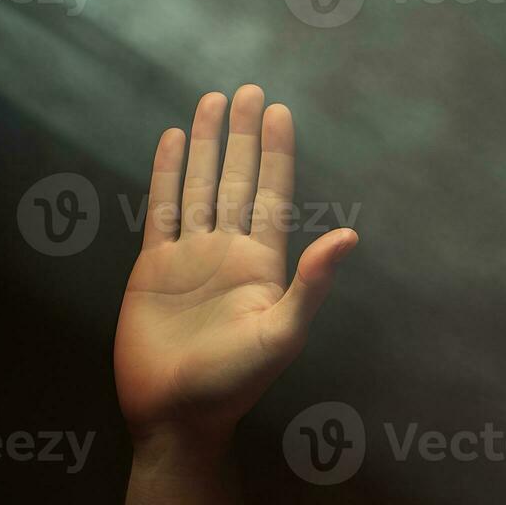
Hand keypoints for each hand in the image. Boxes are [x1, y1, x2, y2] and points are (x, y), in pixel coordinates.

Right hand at [114, 84, 356, 449]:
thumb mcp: (281, 334)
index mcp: (263, 265)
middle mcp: (229, 253)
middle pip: (237, 180)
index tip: (280, 111)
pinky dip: (168, 174)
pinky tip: (175, 141)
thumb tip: (350, 238)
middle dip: (244, 137)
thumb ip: (312, 284)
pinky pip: (163, 209)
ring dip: (208, 146)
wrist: (176, 415)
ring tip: (213, 101)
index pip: (271, 196)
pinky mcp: (155, 267)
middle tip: (249, 90)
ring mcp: (191, 257)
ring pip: (201, 186)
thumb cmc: (233, 384)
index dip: (275, 153)